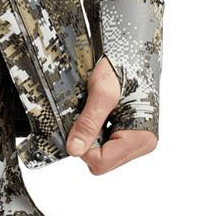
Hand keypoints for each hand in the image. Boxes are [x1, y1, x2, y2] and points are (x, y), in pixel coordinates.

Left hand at [65, 56, 156, 174]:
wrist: (134, 53)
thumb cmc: (123, 68)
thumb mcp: (101, 93)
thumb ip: (88, 123)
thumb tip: (74, 150)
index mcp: (140, 139)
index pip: (100, 162)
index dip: (83, 146)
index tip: (80, 123)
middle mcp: (142, 144)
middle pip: (101, 161)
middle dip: (87, 140)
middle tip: (87, 114)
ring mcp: (137, 141)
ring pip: (102, 153)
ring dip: (92, 134)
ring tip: (95, 110)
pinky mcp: (130, 134)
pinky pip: (106, 143)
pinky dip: (97, 130)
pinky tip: (100, 113)